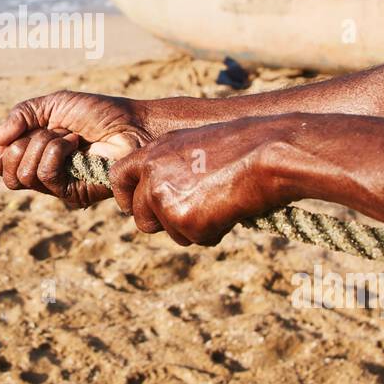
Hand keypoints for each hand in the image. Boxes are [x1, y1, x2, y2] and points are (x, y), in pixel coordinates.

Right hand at [0, 91, 160, 207]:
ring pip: (23, 174)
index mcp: (33, 153)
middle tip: (48, 131)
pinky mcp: (72, 193)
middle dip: (22, 144)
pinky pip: (46, 176)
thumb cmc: (97, 113)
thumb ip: (20, 116)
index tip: (10, 135)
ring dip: (44, 144)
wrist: (132, 124)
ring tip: (70, 136)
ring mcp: (57, 185)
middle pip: (5, 172)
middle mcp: (41, 172)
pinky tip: (77, 144)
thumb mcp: (52, 105)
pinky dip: (58, 152)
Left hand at [109, 117, 299, 245]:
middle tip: (191, 212)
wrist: (265, 156)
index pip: (118, 177)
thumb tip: (155, 189)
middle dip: (161, 221)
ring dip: (192, 226)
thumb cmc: (239, 147)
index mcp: (153, 153)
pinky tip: (229, 209)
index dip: (126, 195)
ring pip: (170, 231)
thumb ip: (167, 165)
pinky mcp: (186, 221)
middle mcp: (153, 176)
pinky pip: (196, 239)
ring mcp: (167, 200)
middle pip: (140, 216)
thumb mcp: (192, 144)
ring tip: (219, 202)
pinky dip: (213, 232)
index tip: (134, 204)